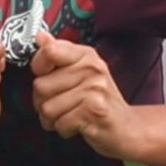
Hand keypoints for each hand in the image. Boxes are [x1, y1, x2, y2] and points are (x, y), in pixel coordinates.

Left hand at [30, 31, 139, 159]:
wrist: (127, 127)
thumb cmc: (99, 100)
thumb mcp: (81, 72)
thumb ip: (59, 54)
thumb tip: (41, 36)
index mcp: (86, 55)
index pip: (49, 51)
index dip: (38, 66)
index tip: (45, 74)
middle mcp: (91, 68)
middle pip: (40, 85)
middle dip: (43, 102)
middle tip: (61, 104)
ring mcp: (94, 89)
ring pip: (47, 108)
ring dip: (53, 119)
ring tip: (69, 115)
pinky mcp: (95, 111)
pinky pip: (60, 124)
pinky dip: (64, 130)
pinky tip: (78, 125)